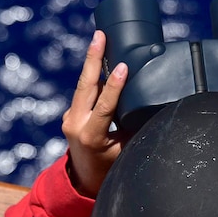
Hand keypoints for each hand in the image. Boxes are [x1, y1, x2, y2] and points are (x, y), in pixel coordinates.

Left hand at [61, 31, 127, 196]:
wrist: (85, 181)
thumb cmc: (111, 167)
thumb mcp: (126, 150)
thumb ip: (132, 127)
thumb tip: (148, 104)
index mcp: (91, 136)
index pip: (104, 106)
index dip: (115, 85)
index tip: (122, 66)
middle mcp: (75, 125)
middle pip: (85, 86)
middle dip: (93, 58)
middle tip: (99, 36)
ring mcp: (69, 118)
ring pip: (83, 86)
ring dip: (92, 62)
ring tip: (99, 40)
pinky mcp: (70, 114)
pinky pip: (83, 92)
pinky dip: (94, 77)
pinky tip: (101, 60)